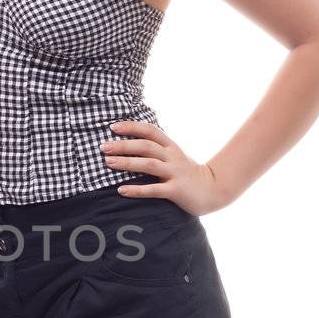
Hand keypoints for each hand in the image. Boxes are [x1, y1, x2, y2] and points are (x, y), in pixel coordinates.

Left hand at [100, 121, 229, 214]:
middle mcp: (172, 157)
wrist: (215, 190)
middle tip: (103, 147)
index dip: (132, 127)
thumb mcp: (174, 156)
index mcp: (171, 147)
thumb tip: (130, 142)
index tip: (113, 127)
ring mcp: (175, 173)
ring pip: (149, 165)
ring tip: (108, 163)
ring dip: (127, 163)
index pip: (150, 131)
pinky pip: (154, 190)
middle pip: (146, 146)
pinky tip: (121, 190)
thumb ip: (157, 149)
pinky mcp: (177, 191)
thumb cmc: (187, 173)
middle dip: (123, 145)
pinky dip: (137, 190)